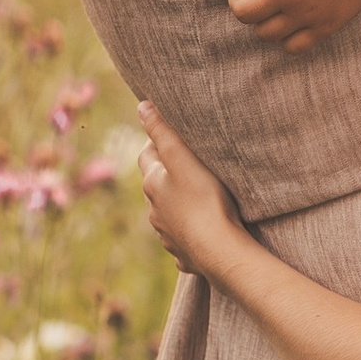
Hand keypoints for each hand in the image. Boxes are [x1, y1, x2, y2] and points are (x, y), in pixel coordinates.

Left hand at [135, 103, 246, 274]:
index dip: (155, 142)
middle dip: (167, 173)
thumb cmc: (204, 200)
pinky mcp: (184, 252)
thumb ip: (163, 131)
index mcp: (153, 185)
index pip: (147, 155)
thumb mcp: (183, 158)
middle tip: (185, 161)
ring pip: (168, 213)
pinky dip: (188, 229)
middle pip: (156, 186)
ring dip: (177, 202)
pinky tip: (201, 227)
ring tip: (197, 193)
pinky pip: (182, 237)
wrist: (218, 250)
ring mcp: (167, 234)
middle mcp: (154, 211)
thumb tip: (142, 107)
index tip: (168, 133)